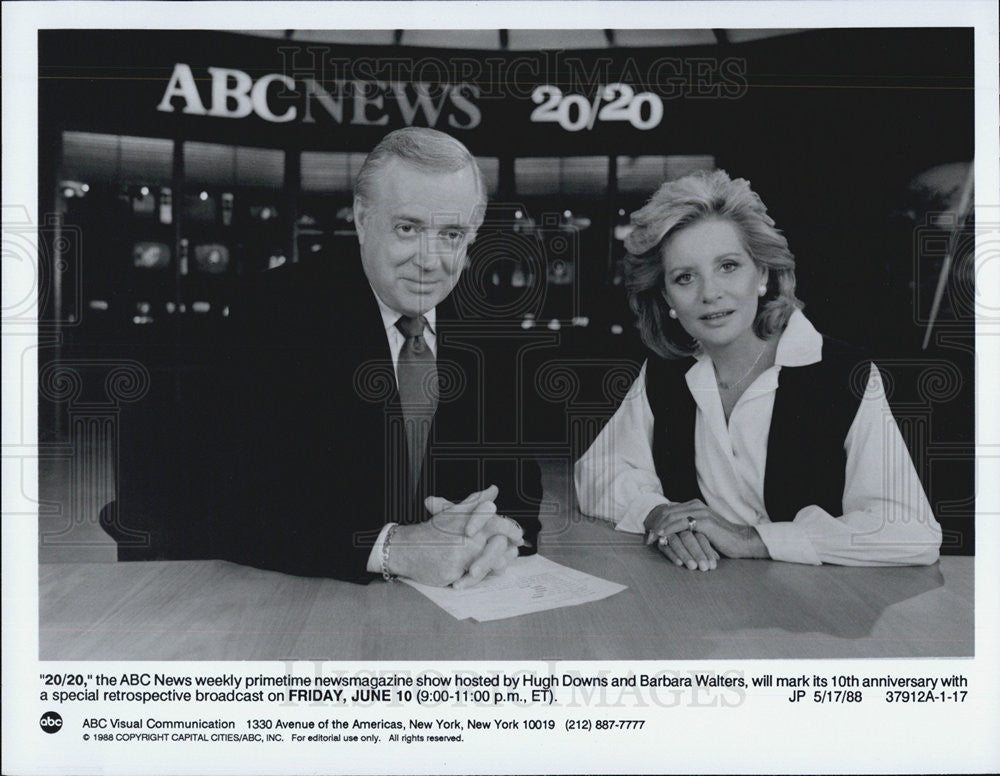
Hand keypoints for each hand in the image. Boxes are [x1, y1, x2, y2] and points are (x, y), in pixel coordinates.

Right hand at [387, 486, 520, 586]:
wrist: (406, 549)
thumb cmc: (433, 532)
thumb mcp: (453, 512)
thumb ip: (476, 503)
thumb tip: (493, 490)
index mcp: (467, 519)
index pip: (496, 522)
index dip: (511, 529)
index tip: (518, 536)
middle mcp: (464, 535)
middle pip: (498, 543)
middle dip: (508, 548)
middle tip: (515, 550)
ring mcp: (459, 553)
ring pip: (490, 561)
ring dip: (499, 563)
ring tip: (502, 564)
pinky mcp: (452, 570)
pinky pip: (473, 577)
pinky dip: (480, 576)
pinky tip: (484, 574)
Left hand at [645, 500, 768, 561]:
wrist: (742, 542)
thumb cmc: (722, 540)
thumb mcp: (701, 532)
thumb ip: (688, 528)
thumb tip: (670, 535)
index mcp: (694, 506)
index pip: (668, 509)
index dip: (656, 519)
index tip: (647, 531)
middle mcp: (695, 505)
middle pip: (666, 511)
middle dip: (653, 523)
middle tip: (646, 536)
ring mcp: (700, 512)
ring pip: (671, 516)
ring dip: (658, 527)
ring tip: (650, 538)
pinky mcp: (704, 521)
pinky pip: (680, 524)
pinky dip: (668, 531)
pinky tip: (661, 537)